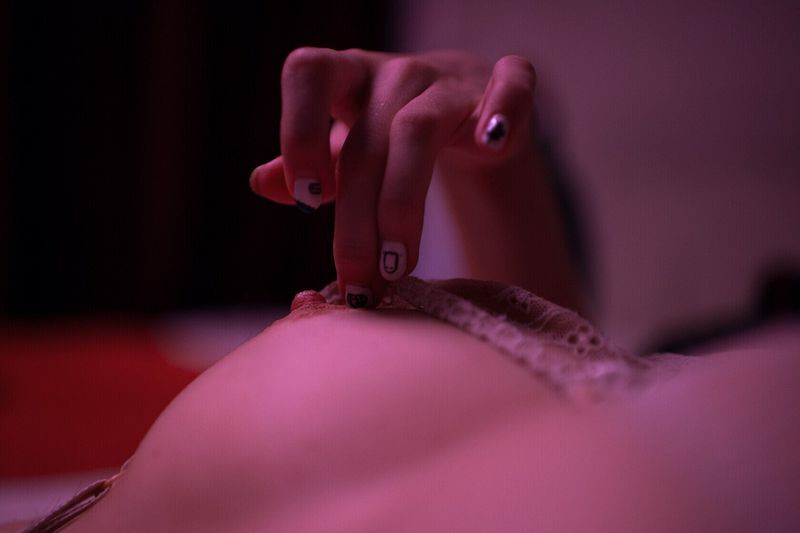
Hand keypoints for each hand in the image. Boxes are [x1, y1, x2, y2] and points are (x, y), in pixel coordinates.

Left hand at [250, 48, 536, 306]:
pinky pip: (511, 82)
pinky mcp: (501, 86)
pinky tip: (492, 145)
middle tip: (358, 284)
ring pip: (417, 131)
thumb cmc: (389, 134)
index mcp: (346, 77)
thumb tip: (261, 183)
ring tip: (399, 267)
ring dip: (403, 202)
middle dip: (357, 220)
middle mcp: (393, 74)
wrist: (463, 105)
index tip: (306, 202)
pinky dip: (503, 109)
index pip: (308, 76)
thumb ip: (307, 168)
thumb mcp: (345, 149)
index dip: (299, 132)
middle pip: (366, 143)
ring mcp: (448, 79)